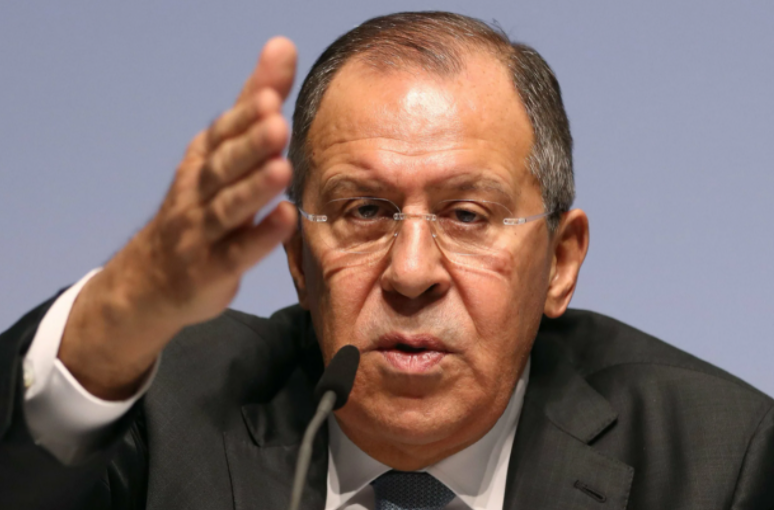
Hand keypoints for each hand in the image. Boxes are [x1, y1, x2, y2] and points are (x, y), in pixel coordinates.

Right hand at [58, 37, 298, 399]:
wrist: (150, 279)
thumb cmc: (199, 207)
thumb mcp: (222, 154)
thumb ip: (254, 106)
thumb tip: (283, 46)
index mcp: (203, 160)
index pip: (224, 132)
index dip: (246, 115)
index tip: (270, 95)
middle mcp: (198, 191)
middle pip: (224, 166)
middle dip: (249, 143)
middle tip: (275, 121)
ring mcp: (201, 232)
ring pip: (227, 208)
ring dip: (253, 188)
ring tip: (281, 169)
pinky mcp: (211, 269)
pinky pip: (236, 253)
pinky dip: (259, 238)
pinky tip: (285, 220)